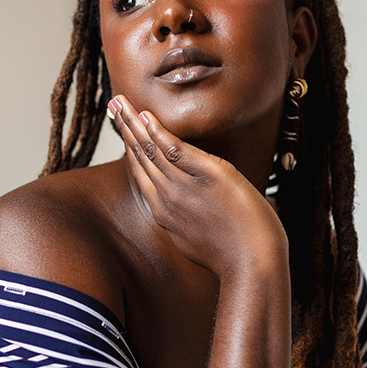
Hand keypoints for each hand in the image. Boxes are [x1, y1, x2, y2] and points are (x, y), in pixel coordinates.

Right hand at [112, 95, 286, 276]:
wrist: (252, 266)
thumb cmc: (234, 256)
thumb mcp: (199, 240)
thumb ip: (187, 222)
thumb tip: (189, 213)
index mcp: (165, 213)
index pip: (142, 173)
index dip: (131, 148)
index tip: (124, 129)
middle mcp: (167, 199)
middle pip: (140, 157)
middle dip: (125, 128)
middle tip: (114, 104)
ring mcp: (184, 188)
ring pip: (151, 150)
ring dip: (134, 123)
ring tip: (120, 101)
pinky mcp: (207, 177)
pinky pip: (176, 150)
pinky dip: (159, 132)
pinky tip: (146, 117)